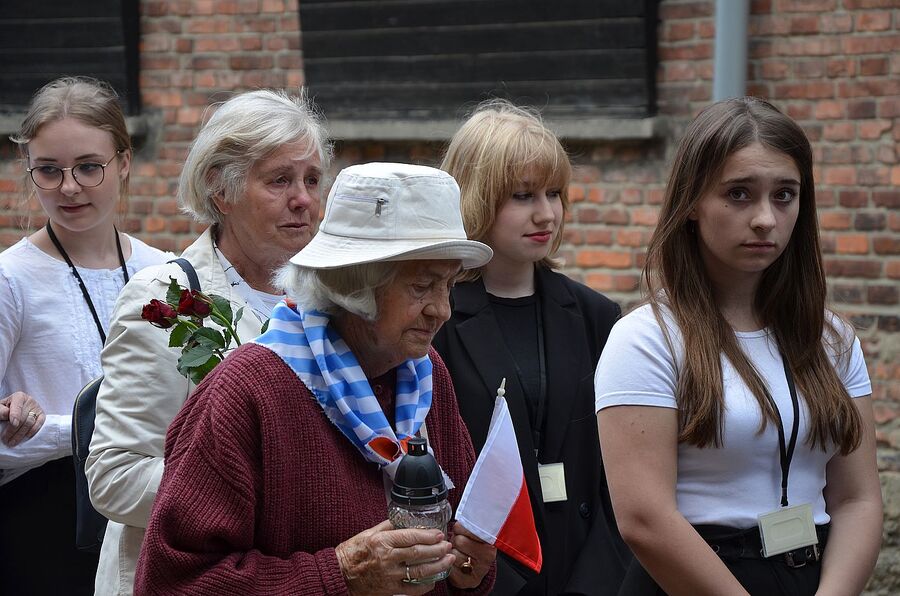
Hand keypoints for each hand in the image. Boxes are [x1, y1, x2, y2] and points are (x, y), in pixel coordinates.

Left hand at [0, 392, 44, 446]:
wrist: (15, 409)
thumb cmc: (6, 409)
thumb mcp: (1, 407)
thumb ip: (1, 411)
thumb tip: (7, 415)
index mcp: (19, 397)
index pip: (18, 406)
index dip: (15, 415)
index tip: (13, 423)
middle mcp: (30, 401)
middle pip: (23, 417)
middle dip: (14, 430)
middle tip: (6, 439)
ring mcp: (37, 408)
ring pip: (30, 423)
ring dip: (21, 434)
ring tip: (12, 442)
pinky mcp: (42, 415)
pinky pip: (39, 424)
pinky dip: (32, 431)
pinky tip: (25, 437)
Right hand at [335, 519, 452, 595]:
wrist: (339, 575)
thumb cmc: (352, 552)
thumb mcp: (368, 533)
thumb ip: (388, 526)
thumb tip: (406, 519)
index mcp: (382, 541)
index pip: (411, 537)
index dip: (428, 535)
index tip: (439, 534)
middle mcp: (386, 558)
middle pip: (419, 553)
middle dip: (437, 550)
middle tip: (448, 546)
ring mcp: (389, 576)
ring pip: (419, 571)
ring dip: (437, 566)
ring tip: (448, 561)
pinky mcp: (389, 590)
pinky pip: (412, 589)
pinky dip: (425, 585)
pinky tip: (433, 580)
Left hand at [447, 521, 495, 589]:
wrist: (474, 571)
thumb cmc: (472, 546)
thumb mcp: (474, 533)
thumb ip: (469, 524)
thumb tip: (460, 512)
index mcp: (490, 540)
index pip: (469, 527)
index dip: (460, 528)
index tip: (460, 530)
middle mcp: (487, 555)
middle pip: (459, 540)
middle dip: (455, 540)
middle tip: (460, 543)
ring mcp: (479, 569)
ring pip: (453, 554)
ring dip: (451, 552)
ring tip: (458, 553)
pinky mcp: (467, 580)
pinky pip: (450, 568)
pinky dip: (449, 565)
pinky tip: (456, 564)